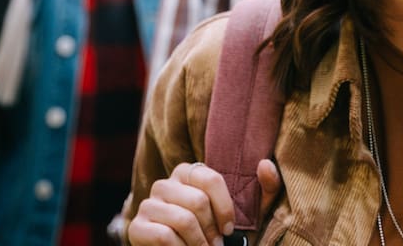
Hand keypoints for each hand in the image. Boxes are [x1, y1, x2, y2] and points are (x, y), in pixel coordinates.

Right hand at [127, 159, 280, 244]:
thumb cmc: (218, 236)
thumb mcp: (247, 215)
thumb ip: (263, 190)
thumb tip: (266, 164)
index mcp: (188, 173)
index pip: (210, 179)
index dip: (224, 208)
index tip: (229, 230)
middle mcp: (164, 184)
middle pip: (197, 201)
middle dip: (211, 232)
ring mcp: (148, 205)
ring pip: (183, 220)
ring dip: (199, 244)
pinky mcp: (136, 227)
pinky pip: (164, 237)